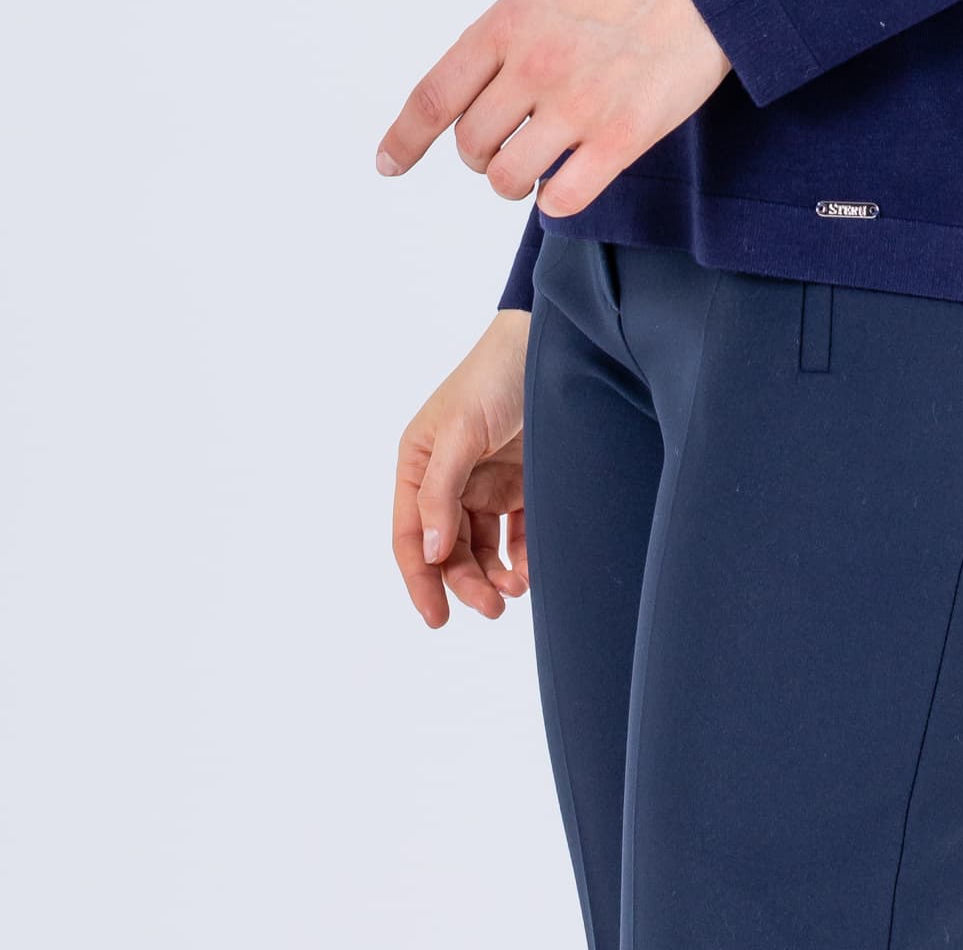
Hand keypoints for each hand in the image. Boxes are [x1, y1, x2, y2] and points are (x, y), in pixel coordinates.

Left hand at [375, 0, 732, 217]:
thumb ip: (503, 41)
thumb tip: (469, 95)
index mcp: (507, 24)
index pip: (434, 97)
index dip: (404, 139)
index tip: (388, 164)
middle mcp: (533, 65)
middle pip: (470, 146)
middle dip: (481, 155)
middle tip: (508, 143)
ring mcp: (577, 104)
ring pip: (507, 180)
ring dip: (515, 180)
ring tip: (540, 161)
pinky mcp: (621, 138)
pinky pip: (561, 200)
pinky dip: (556, 199)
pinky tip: (571, 177)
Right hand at [393, 309, 530, 628]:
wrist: (551, 343)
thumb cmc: (494, 376)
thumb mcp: (460, 430)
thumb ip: (441, 491)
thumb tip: (430, 553)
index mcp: (419, 464)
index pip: (411, 535)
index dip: (420, 580)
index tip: (437, 618)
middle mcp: (448, 478)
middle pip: (448, 549)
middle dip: (465, 583)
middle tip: (492, 608)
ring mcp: (486, 482)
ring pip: (482, 549)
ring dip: (493, 576)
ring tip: (515, 590)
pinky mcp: (522, 483)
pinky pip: (517, 534)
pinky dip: (521, 558)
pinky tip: (530, 569)